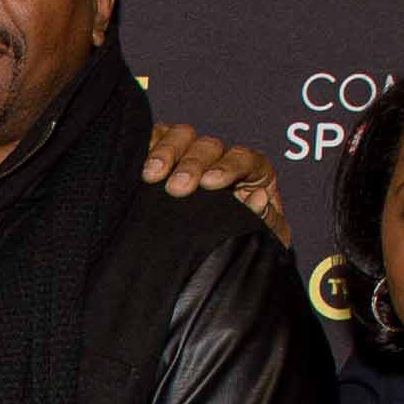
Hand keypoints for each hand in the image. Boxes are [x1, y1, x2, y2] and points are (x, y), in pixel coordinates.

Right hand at [139, 120, 287, 240]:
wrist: (211, 267)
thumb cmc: (241, 245)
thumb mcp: (262, 238)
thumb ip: (265, 220)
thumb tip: (258, 199)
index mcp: (250, 175)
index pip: (245, 159)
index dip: (229, 165)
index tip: (212, 182)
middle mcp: (220, 161)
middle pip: (209, 147)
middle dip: (192, 164)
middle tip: (177, 187)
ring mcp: (189, 159)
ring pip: (181, 137)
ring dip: (166, 152)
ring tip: (152, 175)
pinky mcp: (161, 161)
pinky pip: (154, 140)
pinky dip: (146, 146)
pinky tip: (138, 164)